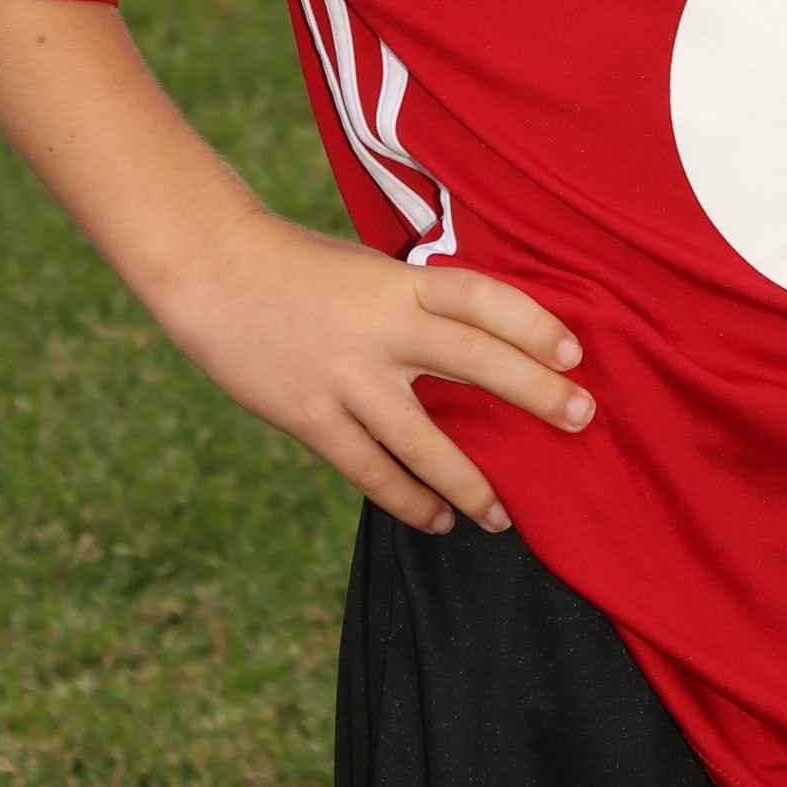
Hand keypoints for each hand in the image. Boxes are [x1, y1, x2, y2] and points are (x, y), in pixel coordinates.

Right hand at [0, 0, 591, 540]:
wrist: (206, 272)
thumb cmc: (300, 268)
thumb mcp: (369, 268)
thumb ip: (422, 304)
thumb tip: (490, 341)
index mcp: (398, 278)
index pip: (483, 296)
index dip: (534, 320)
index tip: (576, 348)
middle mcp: (380, 327)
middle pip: (475, 363)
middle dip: (534, 394)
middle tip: (580, 418)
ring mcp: (346, 375)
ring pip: (424, 439)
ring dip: (471, 479)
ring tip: (504, 513)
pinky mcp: (312, 415)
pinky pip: (371, 469)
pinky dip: (407, 498)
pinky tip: (437, 518)